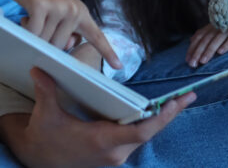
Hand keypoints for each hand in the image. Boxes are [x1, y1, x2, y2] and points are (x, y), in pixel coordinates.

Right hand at [0, 68, 192, 167]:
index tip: (177, 103)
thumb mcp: (45, 114)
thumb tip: (39, 68)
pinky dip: (147, 123)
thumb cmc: (44, 138)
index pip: (140, 132)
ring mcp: (114, 155)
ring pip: (143, 136)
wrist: (38, 160)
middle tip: (188, 96)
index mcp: (101, 141)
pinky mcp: (112, 153)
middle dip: (168, 115)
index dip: (161, 118)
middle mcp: (113, 152)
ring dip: (159, 119)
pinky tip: (155, 110)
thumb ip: (46, 91)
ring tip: (178, 101)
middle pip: (148, 133)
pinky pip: (135, 137)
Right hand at [6, 0, 121, 69]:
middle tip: (40, 24)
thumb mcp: (59, 14)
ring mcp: (58, 7)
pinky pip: (33, 33)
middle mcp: (74, 9)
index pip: (96, 36)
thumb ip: (66, 32)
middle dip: (46, 42)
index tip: (119, 66)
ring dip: (34, 36)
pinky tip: (24, 18)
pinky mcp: (41, 5)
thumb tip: (65, 47)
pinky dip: (26, 31)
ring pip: (45, 41)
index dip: (107, 52)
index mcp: (82, 12)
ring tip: (32, 18)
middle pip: (60, 46)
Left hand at [187, 22, 227, 66]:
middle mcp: (218, 27)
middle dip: (198, 52)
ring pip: (217, 40)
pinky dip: (226, 45)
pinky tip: (220, 52)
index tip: (188, 60)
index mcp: (211, 26)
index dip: (192, 48)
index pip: (199, 37)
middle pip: (206, 39)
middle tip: (193, 64)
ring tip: (203, 61)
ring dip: (209, 50)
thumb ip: (204, 35)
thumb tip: (191, 40)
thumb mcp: (216, 30)